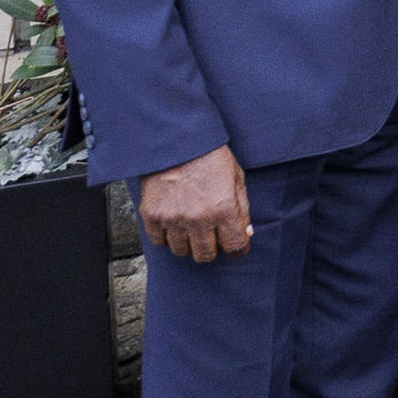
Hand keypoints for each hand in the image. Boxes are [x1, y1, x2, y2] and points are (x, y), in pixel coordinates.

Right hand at [138, 145, 250, 263]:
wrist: (178, 141)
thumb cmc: (210, 157)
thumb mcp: (236, 179)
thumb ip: (242, 209)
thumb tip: (245, 233)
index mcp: (223, 209)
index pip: (234, 246)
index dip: (238, 248)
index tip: (235, 245)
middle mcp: (197, 219)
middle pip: (205, 255)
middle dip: (212, 249)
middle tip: (212, 237)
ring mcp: (172, 218)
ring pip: (181, 251)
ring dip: (188, 244)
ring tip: (192, 228)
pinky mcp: (152, 215)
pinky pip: (158, 241)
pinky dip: (166, 237)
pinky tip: (174, 224)